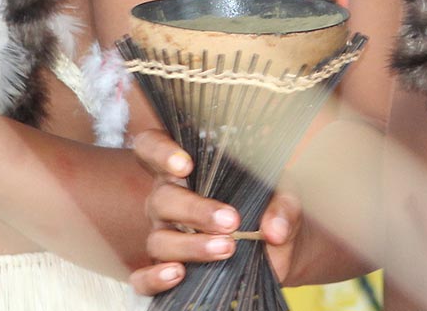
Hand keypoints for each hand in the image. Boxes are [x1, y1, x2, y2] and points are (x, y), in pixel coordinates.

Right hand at [130, 129, 300, 294]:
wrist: (276, 247)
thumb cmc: (268, 206)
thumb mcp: (283, 197)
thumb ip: (282, 206)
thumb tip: (274, 230)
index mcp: (184, 168)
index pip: (151, 146)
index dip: (159, 151)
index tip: (185, 164)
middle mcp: (167, 199)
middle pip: (161, 199)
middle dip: (195, 210)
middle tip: (230, 220)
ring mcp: (163, 235)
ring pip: (159, 240)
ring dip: (191, 246)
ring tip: (226, 248)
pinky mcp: (165, 269)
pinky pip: (143, 278)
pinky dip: (154, 279)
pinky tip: (178, 276)